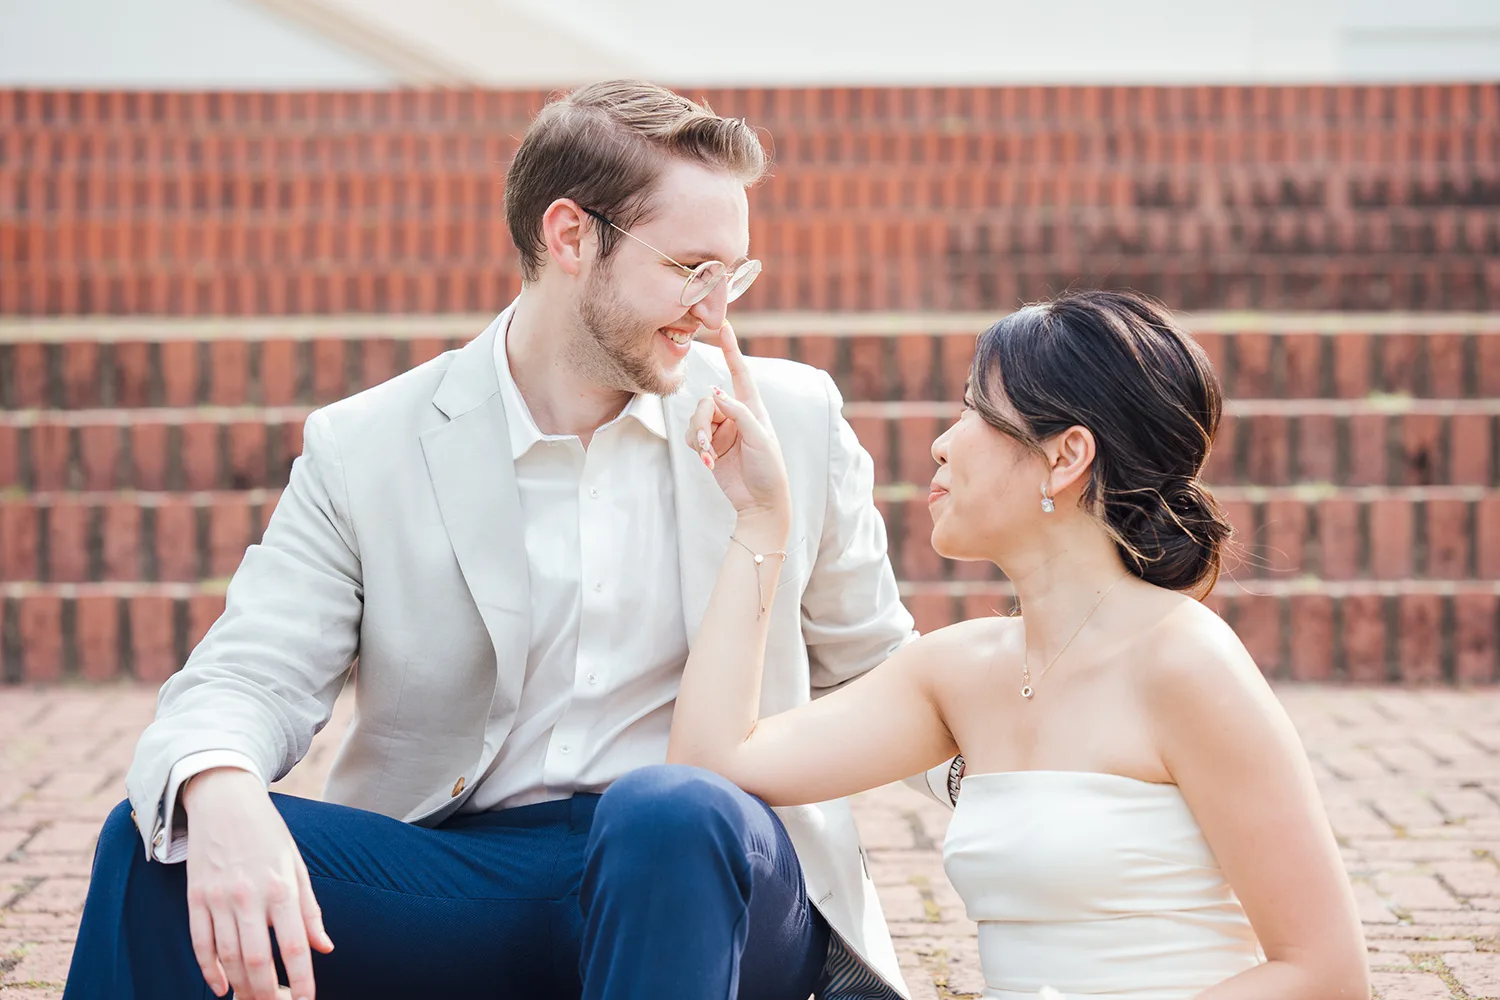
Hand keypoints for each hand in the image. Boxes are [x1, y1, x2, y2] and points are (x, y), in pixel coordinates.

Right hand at [182, 767, 333, 999]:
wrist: (225, 801)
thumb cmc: (268, 834)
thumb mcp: (296, 865)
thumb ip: (309, 910)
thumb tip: (324, 948)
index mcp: (281, 887)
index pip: (293, 946)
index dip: (301, 980)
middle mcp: (249, 896)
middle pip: (257, 960)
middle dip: (266, 993)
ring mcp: (219, 898)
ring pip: (228, 957)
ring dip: (240, 987)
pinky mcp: (196, 898)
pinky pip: (200, 944)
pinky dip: (210, 970)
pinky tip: (221, 986)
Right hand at [686, 321, 791, 529]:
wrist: (760, 503)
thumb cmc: (769, 470)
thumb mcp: (760, 439)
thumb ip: (739, 414)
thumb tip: (716, 394)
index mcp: (753, 409)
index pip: (740, 373)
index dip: (731, 350)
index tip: (724, 327)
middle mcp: (736, 416)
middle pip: (707, 402)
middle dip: (703, 420)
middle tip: (708, 442)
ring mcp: (721, 431)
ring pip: (696, 419)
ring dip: (699, 436)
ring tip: (709, 456)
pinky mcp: (710, 447)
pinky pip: (693, 437)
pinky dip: (697, 447)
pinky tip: (707, 462)